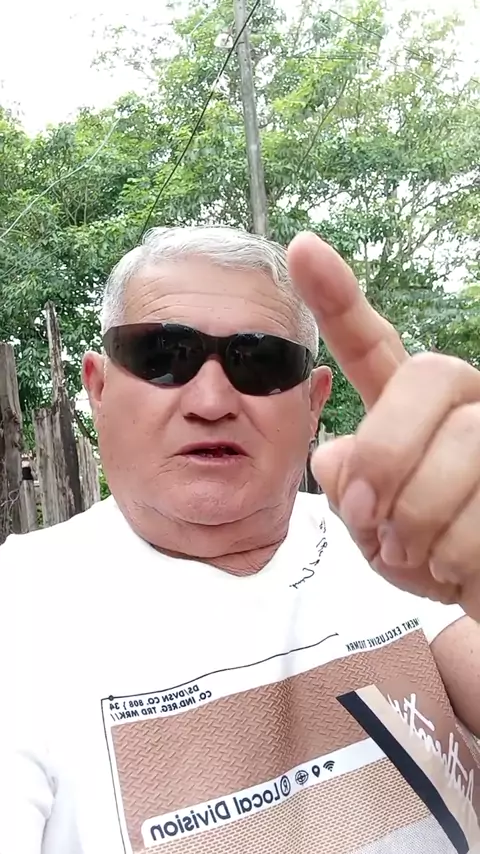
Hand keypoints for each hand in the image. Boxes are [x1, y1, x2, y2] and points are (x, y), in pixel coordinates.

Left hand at [288, 232, 479, 618]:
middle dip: (388, 456)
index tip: (300, 249)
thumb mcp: (373, 528)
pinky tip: (458, 569)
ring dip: (424, 523)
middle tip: (370, 519)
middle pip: (429, 374)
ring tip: (422, 554)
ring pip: (466, 444)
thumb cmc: (430, 556)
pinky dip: (457, 557)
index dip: (336, 298)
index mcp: (411, 408)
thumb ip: (349, 484)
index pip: (372, 344)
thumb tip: (339, 452)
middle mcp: (465, 402)